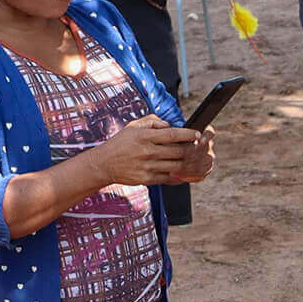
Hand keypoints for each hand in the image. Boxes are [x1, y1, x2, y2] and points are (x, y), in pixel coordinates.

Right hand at [93, 115, 213, 186]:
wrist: (105, 164)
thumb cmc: (121, 143)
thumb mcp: (133, 126)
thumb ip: (152, 122)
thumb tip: (170, 125)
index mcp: (145, 136)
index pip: (172, 134)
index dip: (188, 134)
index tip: (197, 134)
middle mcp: (148, 152)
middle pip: (178, 151)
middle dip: (190, 149)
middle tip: (197, 148)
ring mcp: (148, 167)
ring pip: (176, 165)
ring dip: (186, 163)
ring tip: (190, 159)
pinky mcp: (148, 179)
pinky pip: (169, 178)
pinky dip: (178, 175)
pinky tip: (181, 171)